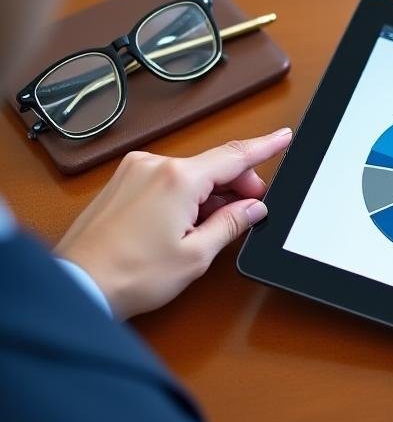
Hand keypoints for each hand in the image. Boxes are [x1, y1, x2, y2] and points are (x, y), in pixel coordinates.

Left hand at [52, 0, 392, 319]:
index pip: (234, 156)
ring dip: (210, 193)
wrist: (80, 284)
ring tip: (214, 227)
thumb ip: (231, 224)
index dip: (264, 147)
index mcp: (178, 178)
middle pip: (213, 165)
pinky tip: (189, 221)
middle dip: (237, 185)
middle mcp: (154, 165)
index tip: (283, 137)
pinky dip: (186, 194)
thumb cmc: (130, 273)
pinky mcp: (122, 182)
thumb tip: (252, 208)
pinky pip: (167, 179)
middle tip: (252, 210)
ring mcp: (134, 171)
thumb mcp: (197, 254)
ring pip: (190, 174)